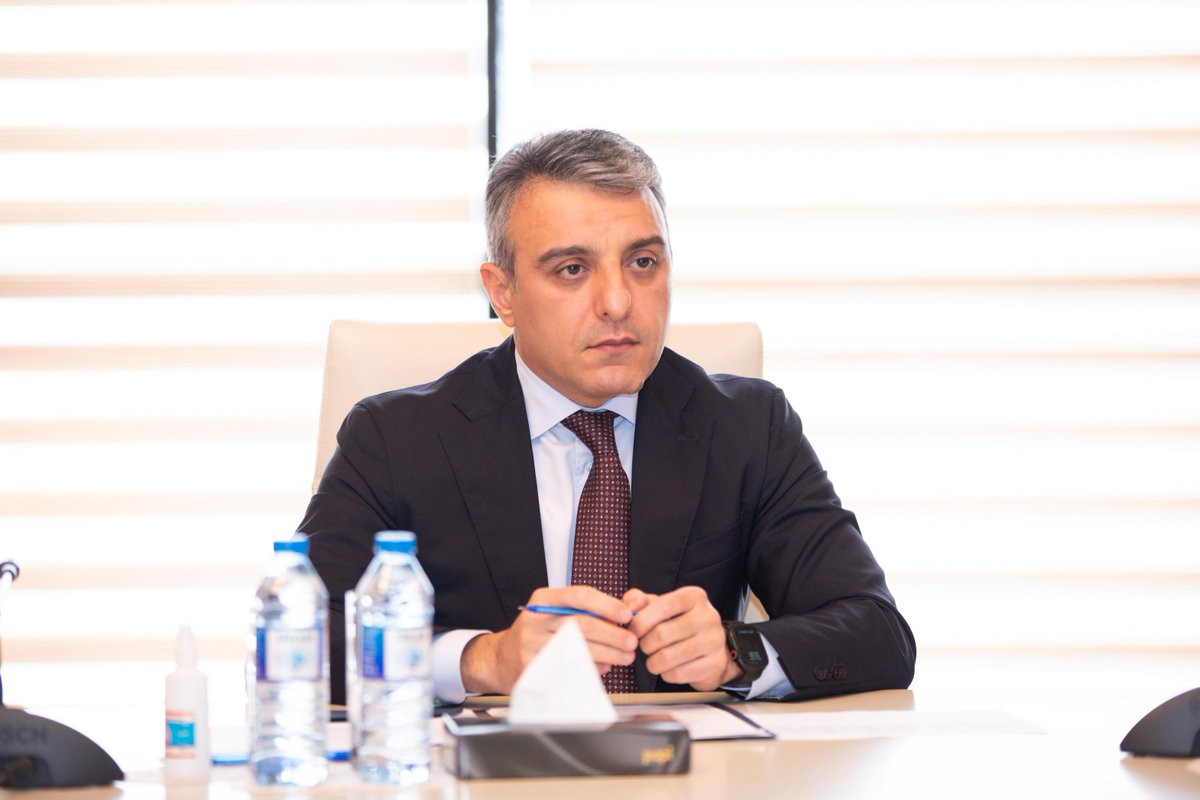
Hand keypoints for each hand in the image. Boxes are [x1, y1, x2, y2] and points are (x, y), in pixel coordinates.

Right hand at [460, 586, 635, 693]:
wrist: (501, 659)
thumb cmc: (537, 634)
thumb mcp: (554, 613)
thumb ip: (587, 610)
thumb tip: (627, 611)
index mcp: (543, 601)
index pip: (579, 596)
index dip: (607, 605)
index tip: (626, 615)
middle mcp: (535, 620)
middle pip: (582, 624)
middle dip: (613, 634)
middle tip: (632, 641)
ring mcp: (531, 647)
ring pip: (578, 648)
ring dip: (608, 654)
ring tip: (625, 656)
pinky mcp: (533, 670)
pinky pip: (569, 669)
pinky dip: (592, 669)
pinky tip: (604, 667)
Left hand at [624, 586, 740, 690]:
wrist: (710, 648)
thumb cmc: (679, 624)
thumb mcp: (661, 606)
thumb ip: (640, 600)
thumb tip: (630, 608)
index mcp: (694, 597)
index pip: (663, 606)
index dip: (641, 621)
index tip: (633, 631)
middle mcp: (708, 616)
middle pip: (662, 634)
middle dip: (645, 644)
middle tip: (645, 647)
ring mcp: (715, 640)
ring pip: (668, 657)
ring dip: (653, 662)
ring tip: (654, 659)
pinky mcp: (716, 663)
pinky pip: (678, 674)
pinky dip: (666, 674)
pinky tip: (669, 668)